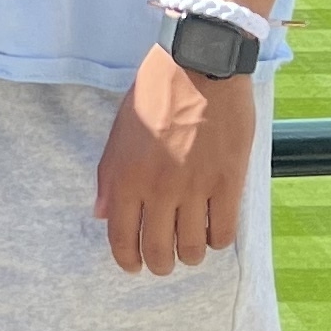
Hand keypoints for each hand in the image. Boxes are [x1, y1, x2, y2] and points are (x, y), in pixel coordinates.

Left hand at [94, 46, 253, 275]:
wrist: (200, 64)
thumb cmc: (156, 91)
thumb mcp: (121, 130)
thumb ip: (110, 175)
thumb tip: (102, 214)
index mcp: (127, 176)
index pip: (121, 238)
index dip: (128, 260)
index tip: (134, 266)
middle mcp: (158, 188)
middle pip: (158, 252)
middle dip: (160, 264)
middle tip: (165, 260)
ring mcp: (195, 188)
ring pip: (192, 250)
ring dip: (190, 255)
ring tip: (191, 246)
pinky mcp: (228, 183)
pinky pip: (222, 233)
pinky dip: (217, 240)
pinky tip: (214, 229)